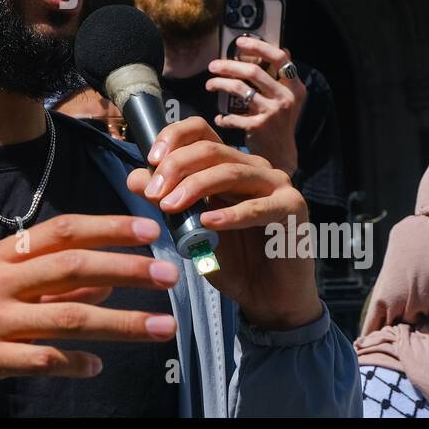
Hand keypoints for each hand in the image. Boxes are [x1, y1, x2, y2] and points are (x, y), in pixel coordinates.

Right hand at [0, 214, 178, 416]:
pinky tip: (97, 367)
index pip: (64, 231)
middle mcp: (0, 280)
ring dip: (122, 321)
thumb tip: (104, 275)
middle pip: (74, 266)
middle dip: (128, 269)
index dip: (109, 228)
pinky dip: (76, 363)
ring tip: (163, 327)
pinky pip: (43, 360)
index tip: (150, 230)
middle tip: (170, 276)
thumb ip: (47, 280)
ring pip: (69, 315)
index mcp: (2, 255)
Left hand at [129, 117, 321, 330]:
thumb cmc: (232, 260)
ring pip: (230, 172)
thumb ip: (167, 202)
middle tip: (153, 194)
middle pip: (211, 148)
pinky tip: (208, 223)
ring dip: (195, 186)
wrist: (269, 297)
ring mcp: (276, 184)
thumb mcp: (190, 230)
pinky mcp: (292, 208)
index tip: (150, 160)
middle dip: (176, 168)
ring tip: (170, 207)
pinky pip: (258, 207)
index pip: (200, 130)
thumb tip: (135, 177)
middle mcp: (253, 167)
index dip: (173, 137)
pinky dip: (230, 214)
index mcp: (228, 164)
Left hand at [206, 36, 305, 176]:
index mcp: (295, 86)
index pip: (280, 58)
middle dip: (228, 66)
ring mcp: (273, 112)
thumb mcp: (287, 98)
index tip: (239, 42)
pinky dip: (223, 117)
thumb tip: (283, 47)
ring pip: (240, 89)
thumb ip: (282, 77)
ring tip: (209, 85)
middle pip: (253, 72)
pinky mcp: (258, 126)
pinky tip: (219, 118)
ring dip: (220, 84)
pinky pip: (233, 115)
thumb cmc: (279, 122)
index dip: (259, 47)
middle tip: (212, 66)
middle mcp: (286, 97)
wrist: (281, 155)